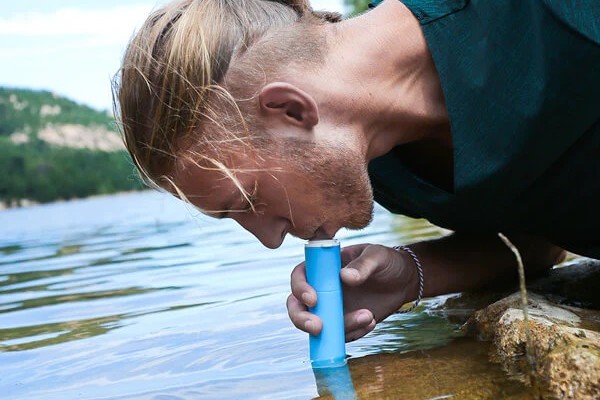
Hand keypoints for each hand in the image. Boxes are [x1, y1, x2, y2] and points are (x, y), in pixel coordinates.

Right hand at [286, 243, 416, 341]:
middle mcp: (321, 288)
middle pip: (297, 306)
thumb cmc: (387, 261)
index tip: (314, 300)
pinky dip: (354, 333)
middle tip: (319, 328)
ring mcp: (332, 308)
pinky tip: (372, 321)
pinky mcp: (345, 323)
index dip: (300, 289)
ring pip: (318, 326)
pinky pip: (340, 336)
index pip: (300, 276)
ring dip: (340, 328)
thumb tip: (345, 277)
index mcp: (323, 267)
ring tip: (369, 317)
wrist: (404, 281)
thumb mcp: (377, 256)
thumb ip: (363, 264)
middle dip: (302, 319)